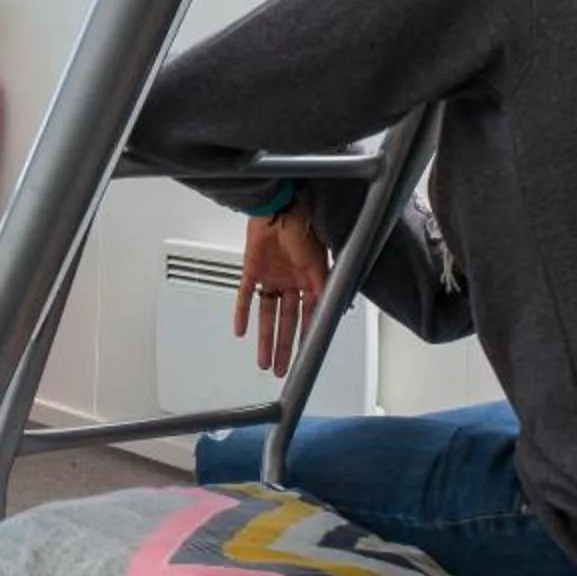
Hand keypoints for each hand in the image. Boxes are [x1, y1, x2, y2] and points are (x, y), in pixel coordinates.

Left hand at [233, 207, 330, 376]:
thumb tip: (336, 314)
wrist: (281, 206)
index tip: (303, 358)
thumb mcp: (320, 265)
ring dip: (264, 338)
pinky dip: (242, 313)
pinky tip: (240, 331)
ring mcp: (271, 276)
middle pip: (286, 322)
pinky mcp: (252, 268)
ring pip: (267, 315)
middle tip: (280, 369)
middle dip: (283, 347)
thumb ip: (326, 289)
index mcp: (310, 281)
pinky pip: (245, 295)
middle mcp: (291, 282)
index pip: (307, 318)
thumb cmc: (304, 226)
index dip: (304, 339)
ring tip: (262, 360)